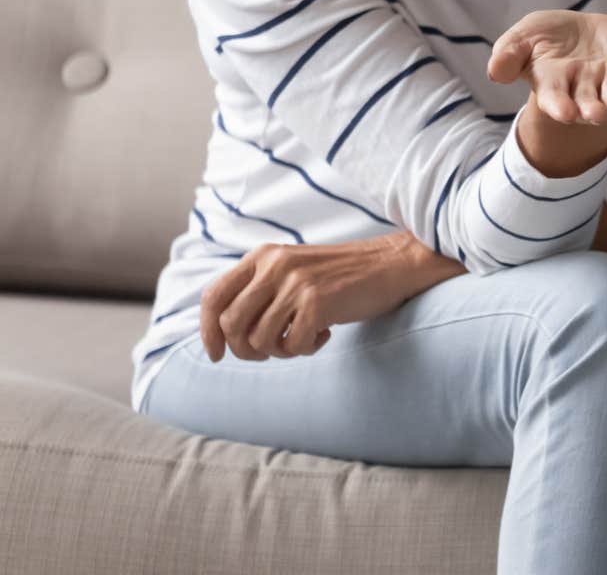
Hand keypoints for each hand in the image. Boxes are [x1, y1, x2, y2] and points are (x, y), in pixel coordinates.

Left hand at [199, 233, 458, 362]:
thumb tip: (225, 332)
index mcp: (263, 256)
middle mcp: (274, 266)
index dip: (207, 331)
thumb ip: (261, 289)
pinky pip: (291, 346)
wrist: (393, 264)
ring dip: (279, 351)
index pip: (213, 296)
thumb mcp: (293, 269)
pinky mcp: (318, 302)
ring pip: (259, 340)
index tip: (216, 354)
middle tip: (270, 352)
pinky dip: (305, 349)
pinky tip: (324, 334)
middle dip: (245, 350)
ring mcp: (296, 283)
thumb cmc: (342, 275)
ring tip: (301, 339)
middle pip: (231, 324)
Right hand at [487, 10, 606, 125]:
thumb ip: (508, 55)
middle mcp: (583, 90)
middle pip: (588, 105)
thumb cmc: (544, 38)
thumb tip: (495, 72)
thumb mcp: (521, 39)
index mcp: (554, 85)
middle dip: (592, 110)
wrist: (576, 31)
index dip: (560, 107)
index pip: (555, 100)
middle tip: (594, 115)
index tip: (565, 114)